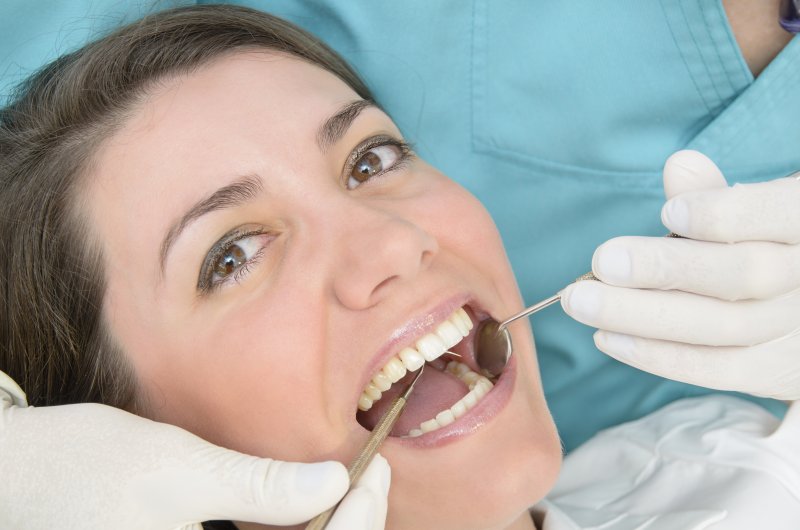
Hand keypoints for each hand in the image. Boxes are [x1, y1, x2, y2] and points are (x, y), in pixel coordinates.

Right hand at [0, 371, 388, 529]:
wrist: (22, 478)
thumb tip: (334, 483)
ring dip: (329, 529)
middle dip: (351, 527)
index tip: (375, 468)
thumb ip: (256, 487)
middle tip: (371, 475)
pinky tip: (308, 506)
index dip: (358, 520)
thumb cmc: (87, 469)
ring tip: (352, 486)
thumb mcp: (178, 471)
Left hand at [560, 150, 799, 399]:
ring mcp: (799, 330)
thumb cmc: (770, 244)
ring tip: (583, 301)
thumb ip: (717, 193)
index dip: (723, 216)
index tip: (667, 213)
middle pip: (743, 276)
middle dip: (666, 269)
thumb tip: (680, 166)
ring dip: (643, 316)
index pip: (780, 215)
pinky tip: (607, 338)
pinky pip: (717, 370)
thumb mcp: (755, 210)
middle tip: (602, 262)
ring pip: (723, 328)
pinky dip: (658, 356)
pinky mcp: (778, 373)